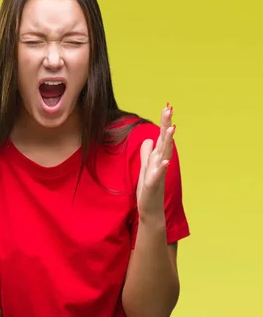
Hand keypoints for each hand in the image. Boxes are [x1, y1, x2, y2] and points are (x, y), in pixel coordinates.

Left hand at [136, 104, 175, 221]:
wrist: (150, 209)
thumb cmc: (149, 189)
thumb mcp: (146, 168)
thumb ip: (147, 154)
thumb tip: (149, 140)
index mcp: (158, 158)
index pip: (162, 138)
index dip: (164, 123)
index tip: (167, 107)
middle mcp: (161, 163)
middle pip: (165, 142)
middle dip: (167, 125)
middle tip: (169, 109)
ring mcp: (158, 174)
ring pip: (164, 155)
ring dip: (168, 142)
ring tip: (171, 128)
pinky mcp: (153, 185)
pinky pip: (158, 175)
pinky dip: (162, 168)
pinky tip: (165, 160)